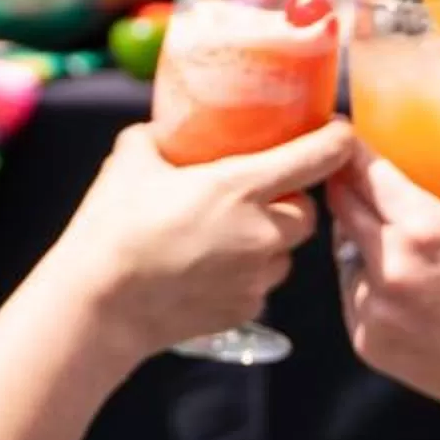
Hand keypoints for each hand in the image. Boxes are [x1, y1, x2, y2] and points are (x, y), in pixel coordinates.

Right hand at [43, 120, 352, 355]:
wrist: (97, 306)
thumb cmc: (112, 227)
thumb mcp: (131, 160)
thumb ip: (159, 138)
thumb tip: (166, 128)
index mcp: (239, 186)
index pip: (315, 158)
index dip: (337, 141)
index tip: (342, 131)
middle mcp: (260, 232)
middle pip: (307, 214)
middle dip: (293, 202)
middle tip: (262, 194)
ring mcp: (255, 277)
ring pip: (285, 253)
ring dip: (270, 242)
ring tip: (229, 236)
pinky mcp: (244, 310)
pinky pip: (261, 286)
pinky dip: (247, 275)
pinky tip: (209, 269)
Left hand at [331, 149, 439, 420]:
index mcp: (424, 227)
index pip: (364, 170)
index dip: (348, 147)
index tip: (342, 133)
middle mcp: (389, 263)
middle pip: (341, 204)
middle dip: (344, 183)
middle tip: (351, 172)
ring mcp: (371, 304)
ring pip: (343, 251)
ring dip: (356, 236)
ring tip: (385, 237)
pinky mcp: (364, 338)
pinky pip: (351, 293)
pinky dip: (365, 281)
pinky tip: (397, 285)